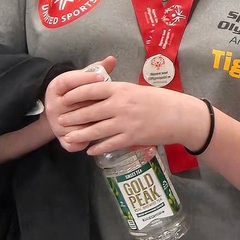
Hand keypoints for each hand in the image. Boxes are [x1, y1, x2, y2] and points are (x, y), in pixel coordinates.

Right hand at [43, 56, 116, 151]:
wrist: (58, 110)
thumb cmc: (76, 91)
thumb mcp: (82, 78)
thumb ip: (97, 69)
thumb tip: (112, 59)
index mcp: (56, 87)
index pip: (68, 81)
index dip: (85, 79)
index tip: (102, 77)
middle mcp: (53, 106)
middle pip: (74, 104)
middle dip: (94, 102)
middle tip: (113, 101)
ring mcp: (56, 124)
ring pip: (77, 125)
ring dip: (93, 123)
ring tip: (111, 119)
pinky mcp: (61, 139)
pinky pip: (73, 143)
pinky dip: (85, 142)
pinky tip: (100, 138)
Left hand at [57, 79, 209, 155]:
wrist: (179, 116)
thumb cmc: (160, 100)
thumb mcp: (137, 90)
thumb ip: (119, 92)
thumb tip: (101, 92)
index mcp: (122, 89)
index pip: (92, 89)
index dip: (76, 94)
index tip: (64, 97)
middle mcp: (121, 105)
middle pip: (90, 111)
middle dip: (73, 117)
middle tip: (60, 121)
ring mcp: (125, 122)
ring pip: (96, 130)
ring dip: (80, 135)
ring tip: (68, 138)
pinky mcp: (131, 138)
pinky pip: (109, 144)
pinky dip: (97, 147)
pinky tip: (89, 150)